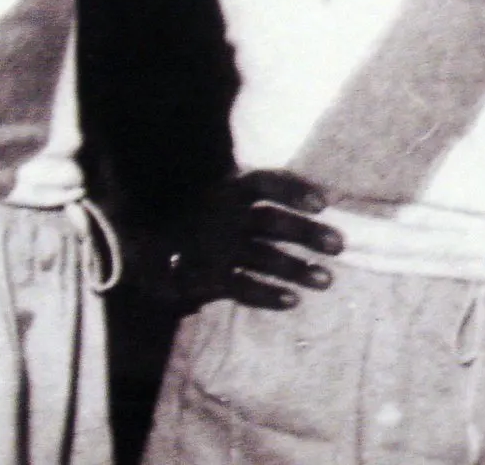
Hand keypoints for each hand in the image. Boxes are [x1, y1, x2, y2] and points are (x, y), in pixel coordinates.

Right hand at [166, 170, 343, 311]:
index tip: (324, 204)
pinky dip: (266, 295)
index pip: (266, 183)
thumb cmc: (199, 215)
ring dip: (296, 268)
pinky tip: (293, 301)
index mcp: (230, 190)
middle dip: (306, 234)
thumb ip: (257, 199)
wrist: (144, 240)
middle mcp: (225, 215)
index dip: (295, 190)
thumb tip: (321, 200)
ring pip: (264, 256)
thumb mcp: (223, 197)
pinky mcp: (207, 276)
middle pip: (272, 222)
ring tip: (327, 281)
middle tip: (340, 246)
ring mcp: (216, 247)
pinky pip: (241, 286)